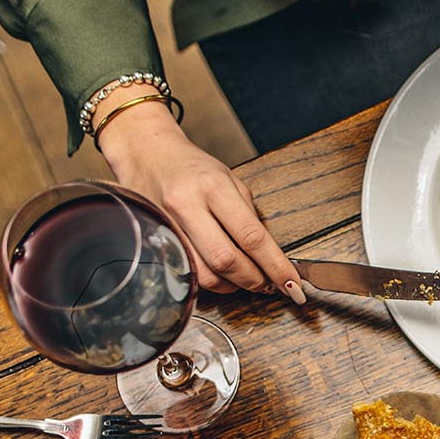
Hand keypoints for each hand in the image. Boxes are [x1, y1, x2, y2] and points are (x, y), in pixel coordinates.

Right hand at [98, 98, 304, 301]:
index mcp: (213, 187)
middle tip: (269, 285)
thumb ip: (249, 217)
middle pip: (227, 261)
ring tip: (246, 280)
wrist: (146, 153)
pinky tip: (222, 275)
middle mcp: (187, 206)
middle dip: (255, 280)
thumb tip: (271, 257)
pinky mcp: (154, 240)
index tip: (293, 284)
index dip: (276, 266)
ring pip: (205, 274)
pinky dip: (211, 281)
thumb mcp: (230, 180)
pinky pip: (188, 273)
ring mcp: (167, 225)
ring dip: (233, 286)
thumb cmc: (193, 167)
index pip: (252, 237)